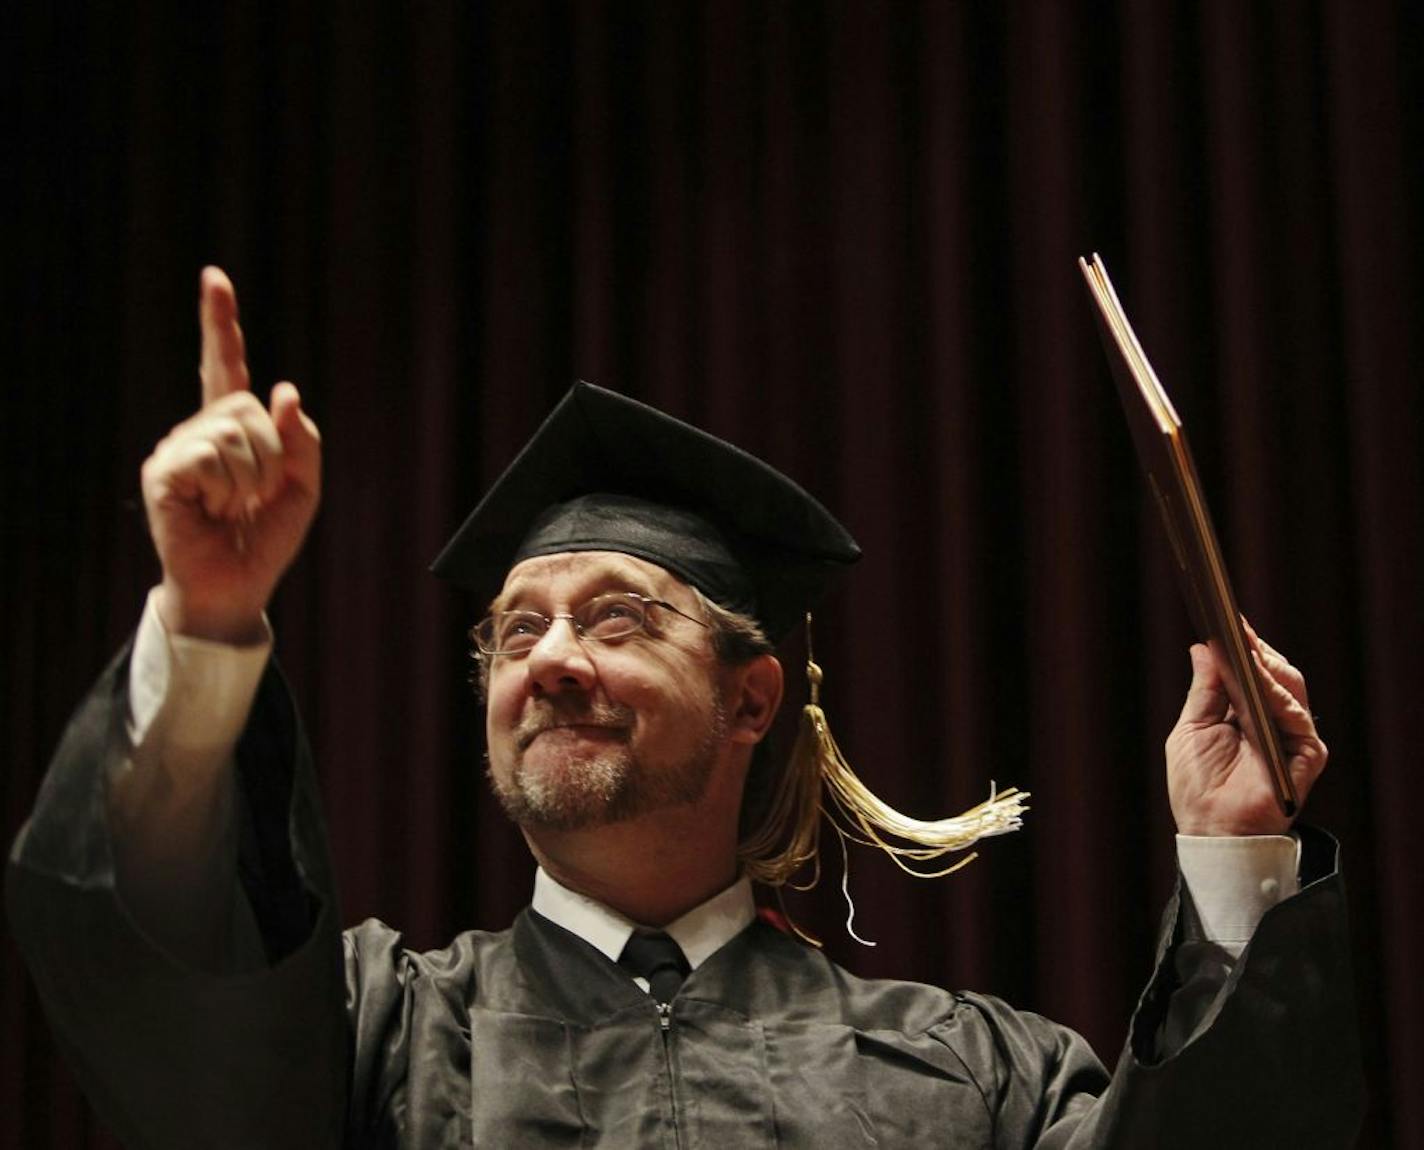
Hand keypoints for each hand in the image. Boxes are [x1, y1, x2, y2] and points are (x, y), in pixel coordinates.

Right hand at [140, 268, 320, 642]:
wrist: (238, 585)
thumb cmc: (266, 537)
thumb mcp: (305, 487)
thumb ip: (302, 438)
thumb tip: (284, 390)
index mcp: (233, 428)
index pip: (226, 366)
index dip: (220, 323)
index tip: (214, 277)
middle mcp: (200, 430)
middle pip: (251, 407)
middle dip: (273, 456)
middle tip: (257, 497)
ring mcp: (177, 448)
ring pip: (236, 432)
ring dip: (252, 478)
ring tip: (234, 507)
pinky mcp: (162, 471)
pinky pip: (212, 457)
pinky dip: (227, 489)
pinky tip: (213, 511)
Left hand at [1165, 623, 1326, 835]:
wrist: (1211, 829)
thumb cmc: (1197, 785)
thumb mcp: (1192, 727)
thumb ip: (1205, 689)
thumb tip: (1203, 648)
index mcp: (1246, 714)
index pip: (1251, 672)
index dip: (1242, 647)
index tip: (1227, 621)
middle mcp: (1272, 721)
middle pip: (1275, 673)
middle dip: (1256, 649)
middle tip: (1236, 628)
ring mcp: (1292, 737)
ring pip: (1289, 688)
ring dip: (1265, 666)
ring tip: (1245, 646)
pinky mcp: (1306, 755)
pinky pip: (1297, 717)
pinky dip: (1278, 696)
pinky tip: (1260, 681)